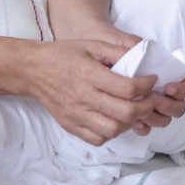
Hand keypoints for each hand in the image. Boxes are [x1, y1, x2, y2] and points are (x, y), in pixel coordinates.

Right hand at [41, 21, 184, 137]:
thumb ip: (117, 52)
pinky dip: (110, 133)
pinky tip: (114, 120)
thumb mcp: (92, 45)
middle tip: (149, 100)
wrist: (34, 70)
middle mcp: (84, 97)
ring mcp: (76, 114)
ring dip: (129, 123)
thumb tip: (141, 60)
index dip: (146, 86)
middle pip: (124, 113)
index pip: (128, 88)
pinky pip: (96, 139)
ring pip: (113, 130)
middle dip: (145, 107)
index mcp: (90, 75)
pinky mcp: (70, 125)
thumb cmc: (64, 54)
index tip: (151, 81)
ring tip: (133, 111)